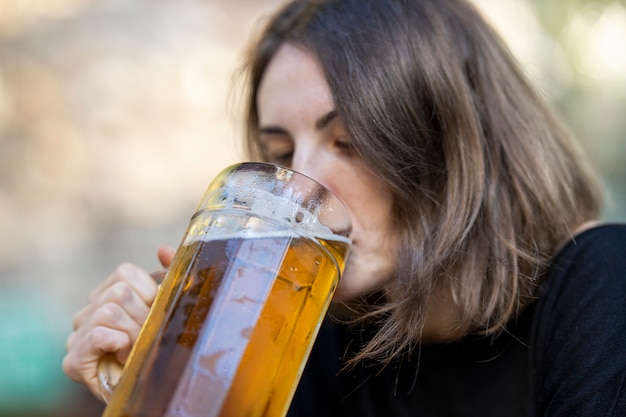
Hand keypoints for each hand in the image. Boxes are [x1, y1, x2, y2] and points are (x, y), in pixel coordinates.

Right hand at [62, 245, 175, 398]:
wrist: (148, 388)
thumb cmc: (158, 346)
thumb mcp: (168, 307)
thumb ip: (169, 277)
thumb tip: (163, 249)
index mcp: (108, 294)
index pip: (125, 273)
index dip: (148, 293)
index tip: (154, 314)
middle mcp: (89, 311)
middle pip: (119, 292)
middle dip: (143, 316)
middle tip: (147, 336)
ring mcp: (78, 335)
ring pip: (110, 312)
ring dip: (133, 333)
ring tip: (136, 348)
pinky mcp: (73, 361)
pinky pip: (97, 335)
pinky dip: (117, 343)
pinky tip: (123, 354)